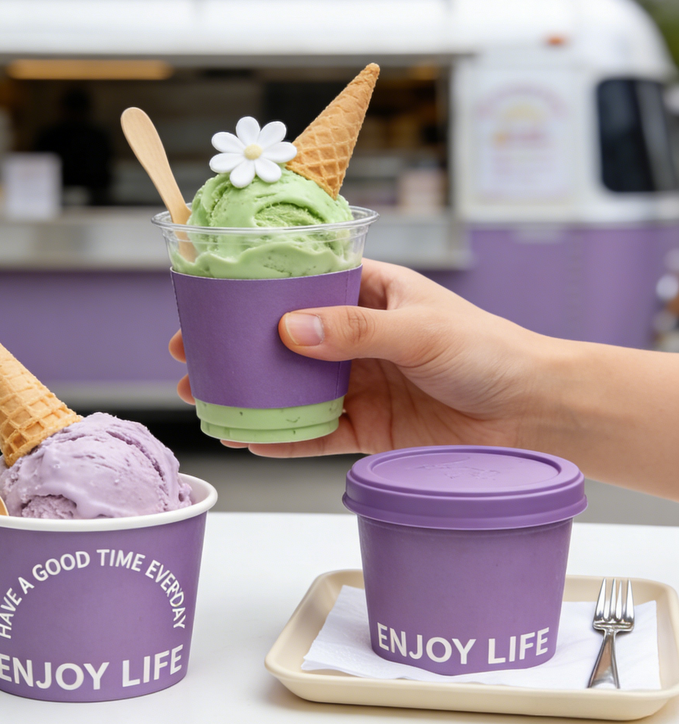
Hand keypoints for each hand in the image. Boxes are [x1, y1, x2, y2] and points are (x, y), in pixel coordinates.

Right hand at [169, 258, 549, 457]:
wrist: (531, 410)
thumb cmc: (488, 349)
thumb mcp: (419, 327)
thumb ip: (355, 329)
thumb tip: (289, 329)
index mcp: (369, 295)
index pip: (300, 285)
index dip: (254, 293)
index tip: (211, 300)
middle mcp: (357, 338)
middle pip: (283, 342)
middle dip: (238, 349)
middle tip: (192, 357)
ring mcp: (359, 384)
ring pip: (292, 390)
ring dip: (251, 396)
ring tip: (207, 400)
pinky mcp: (368, 427)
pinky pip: (316, 434)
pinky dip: (284, 438)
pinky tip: (250, 438)